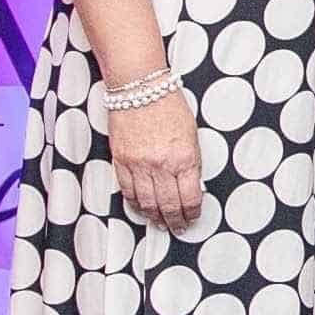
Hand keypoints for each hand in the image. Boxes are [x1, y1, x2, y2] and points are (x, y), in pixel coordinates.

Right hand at [108, 86, 204, 233]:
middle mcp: (161, 165)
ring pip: (146, 203)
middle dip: (174, 221)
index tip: (193, 217)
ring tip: (160, 223)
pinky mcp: (121, 161)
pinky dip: (135, 203)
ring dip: (154, 217)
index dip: (192, 213)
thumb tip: (190, 186)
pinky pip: (127, 191)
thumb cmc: (169, 106)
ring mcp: (139, 164)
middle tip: (177, 227)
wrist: (140, 87)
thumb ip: (191, 162)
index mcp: (184, 158)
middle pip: (168, 205)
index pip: (190, 198)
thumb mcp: (192, 135)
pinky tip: (141, 208)